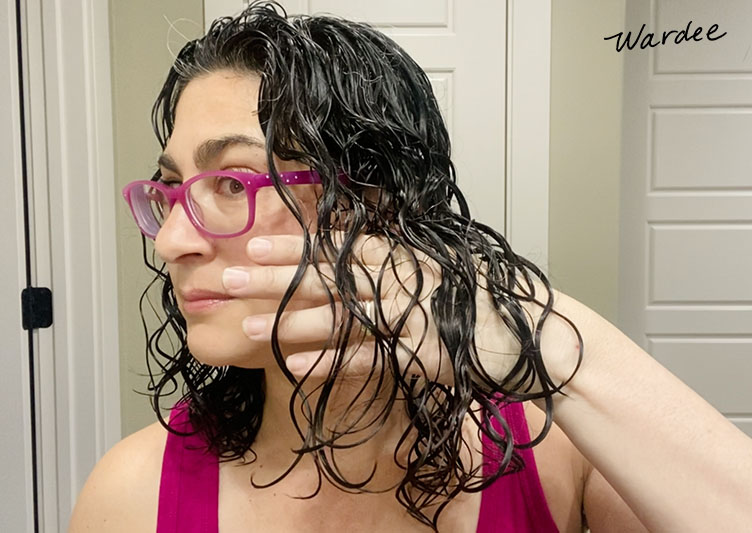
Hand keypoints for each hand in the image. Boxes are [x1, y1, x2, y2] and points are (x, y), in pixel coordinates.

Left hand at [224, 232, 533, 390]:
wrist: (535, 339)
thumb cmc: (487, 304)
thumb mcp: (442, 271)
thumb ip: (402, 263)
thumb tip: (362, 251)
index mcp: (406, 258)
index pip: (341, 249)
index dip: (296, 247)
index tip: (255, 243)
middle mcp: (403, 281)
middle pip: (327, 277)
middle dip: (275, 277)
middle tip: (229, 276)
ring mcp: (412, 317)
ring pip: (339, 316)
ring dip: (289, 321)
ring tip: (246, 324)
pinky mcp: (422, 355)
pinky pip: (366, 360)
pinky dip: (330, 363)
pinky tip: (294, 365)